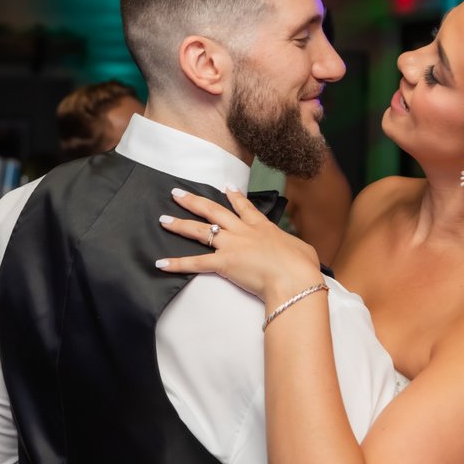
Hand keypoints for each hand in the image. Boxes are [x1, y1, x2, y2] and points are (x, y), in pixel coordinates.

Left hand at [155, 187, 322, 307]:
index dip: (234, 195)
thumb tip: (297, 252)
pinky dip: (177, 264)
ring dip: (180, 224)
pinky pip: (195, 263)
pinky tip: (161, 263)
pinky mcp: (223, 263)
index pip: (245, 207)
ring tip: (163, 219)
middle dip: (194, 201)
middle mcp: (243, 232)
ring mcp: (231, 245)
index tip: (225, 186)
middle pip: (214, 211)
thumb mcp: (302, 250)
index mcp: (262, 227)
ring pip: (200, 230)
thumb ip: (294, 248)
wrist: (294, 277)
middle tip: (177, 193)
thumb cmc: (302, 266)